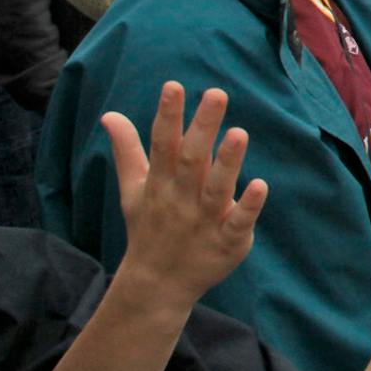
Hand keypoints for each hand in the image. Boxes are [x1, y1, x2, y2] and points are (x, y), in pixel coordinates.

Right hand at [104, 83, 265, 314]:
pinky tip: (261, 185)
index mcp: (160, 183)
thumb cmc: (149, 228)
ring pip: (216, 188)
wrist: (157, 285)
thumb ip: (127, 150)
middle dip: (203, 127)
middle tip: (217, 93)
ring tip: (239, 133)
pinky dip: (248, 206)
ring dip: (228, 162)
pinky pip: (238, 222)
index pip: (163, 144)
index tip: (173, 86)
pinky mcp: (227, 242)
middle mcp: (181, 198)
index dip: (168, 115)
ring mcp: (204, 221)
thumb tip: (109, 115)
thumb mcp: (134, 189)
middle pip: (192, 160)